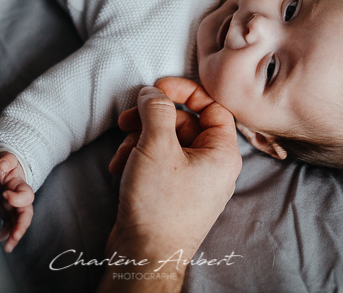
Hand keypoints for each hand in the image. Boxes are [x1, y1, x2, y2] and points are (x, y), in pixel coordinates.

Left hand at [0, 152, 33, 252]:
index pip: (26, 194)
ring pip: (18, 224)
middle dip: (22, 225)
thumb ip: (6, 160)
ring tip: (8, 247)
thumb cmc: (3, 165)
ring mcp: (13, 209)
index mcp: (20, 186)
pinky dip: (2, 235)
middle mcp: (19, 200)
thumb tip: (5, 164)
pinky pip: (7, 227)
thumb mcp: (3, 159)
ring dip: (14, 236)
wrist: (1, 172)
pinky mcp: (7, 214)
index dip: (18, 197)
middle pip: (26, 214)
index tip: (5, 195)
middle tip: (15, 234)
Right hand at [99, 79, 241, 291]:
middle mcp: (212, 166)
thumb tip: (154, 92)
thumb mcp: (157, 147)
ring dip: (139, 139)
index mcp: (222, 153)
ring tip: (122, 151)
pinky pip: (159, 162)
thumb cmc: (159, 205)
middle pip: (184, 123)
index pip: (212, 106)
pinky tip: (120, 168)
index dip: (185, 91)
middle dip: (152, 118)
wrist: (144, 257)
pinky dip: (138, 159)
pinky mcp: (173, 193)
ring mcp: (193, 181)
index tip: (159, 86)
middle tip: (128, 117)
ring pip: (167, 142)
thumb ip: (157, 110)